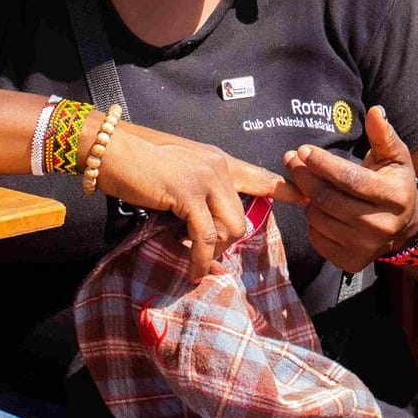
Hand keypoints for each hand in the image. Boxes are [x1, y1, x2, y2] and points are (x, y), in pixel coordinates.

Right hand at [95, 120, 305, 280]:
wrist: (110, 149)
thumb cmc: (138, 163)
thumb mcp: (178, 173)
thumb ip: (199, 191)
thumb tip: (208, 224)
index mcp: (217, 160)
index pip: (258, 176)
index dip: (284, 188)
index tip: (308, 197)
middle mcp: (217, 166)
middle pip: (242, 217)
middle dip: (227, 243)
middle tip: (206, 255)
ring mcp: (204, 178)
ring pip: (229, 228)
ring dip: (213, 253)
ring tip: (195, 260)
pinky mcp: (187, 193)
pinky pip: (205, 236)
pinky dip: (199, 258)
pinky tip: (192, 269)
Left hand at [285, 106, 417, 272]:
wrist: (406, 227)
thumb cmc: (395, 184)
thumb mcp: (395, 157)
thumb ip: (383, 135)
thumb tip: (376, 111)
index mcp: (393, 197)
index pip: (349, 179)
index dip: (322, 163)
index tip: (303, 150)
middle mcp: (381, 225)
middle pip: (328, 199)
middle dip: (304, 177)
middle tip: (291, 160)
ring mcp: (366, 247)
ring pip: (318, 218)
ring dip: (308, 199)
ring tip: (309, 185)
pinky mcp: (352, 262)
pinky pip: (317, 238)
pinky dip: (312, 222)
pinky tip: (320, 209)